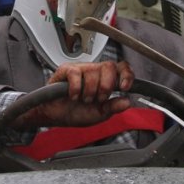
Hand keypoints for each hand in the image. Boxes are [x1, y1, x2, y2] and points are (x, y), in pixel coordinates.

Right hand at [14, 61, 133, 128]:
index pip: (121, 67)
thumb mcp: (99, 114)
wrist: (56, 117)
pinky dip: (75, 89)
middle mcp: (94, 71)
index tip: (124, 87)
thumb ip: (113, 107)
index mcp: (105, 79)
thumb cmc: (76, 113)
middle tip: (98, 98)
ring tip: (83, 99)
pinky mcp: (66, 70)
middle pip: (109, 66)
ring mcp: (80, 69)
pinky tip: (73, 96)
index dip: (126, 74)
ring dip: (89, 91)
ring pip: (93, 71)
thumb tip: (127, 102)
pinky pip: (76, 74)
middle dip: (105, 86)